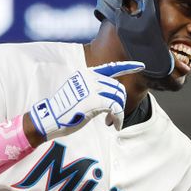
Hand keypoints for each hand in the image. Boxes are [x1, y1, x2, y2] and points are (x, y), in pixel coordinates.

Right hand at [29, 61, 143, 140]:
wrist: (50, 118)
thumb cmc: (63, 110)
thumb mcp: (79, 94)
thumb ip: (94, 90)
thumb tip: (111, 97)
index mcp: (86, 73)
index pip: (111, 67)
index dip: (128, 66)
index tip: (140, 65)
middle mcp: (90, 77)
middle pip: (117, 88)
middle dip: (120, 103)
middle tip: (114, 116)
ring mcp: (92, 87)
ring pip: (119, 97)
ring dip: (119, 112)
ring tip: (113, 121)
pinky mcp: (95, 99)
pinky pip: (116, 108)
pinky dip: (119, 118)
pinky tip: (115, 125)